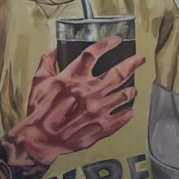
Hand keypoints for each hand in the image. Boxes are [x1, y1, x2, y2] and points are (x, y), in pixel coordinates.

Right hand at [10, 37, 145, 166]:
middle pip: (117, 73)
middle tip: (139, 59)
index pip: (93, 54)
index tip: (117, 39)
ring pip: (123, 95)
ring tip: (133, 89)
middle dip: (131, 64)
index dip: (107, 44)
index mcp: (73, 78)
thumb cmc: (39, 111)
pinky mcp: (102, 126)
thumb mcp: (38, 83)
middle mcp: (89, 91)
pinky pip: (122, 117)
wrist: (41, 139)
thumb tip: (54, 51)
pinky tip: (129, 110)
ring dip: (130, 91)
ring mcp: (98, 109)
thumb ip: (47, 64)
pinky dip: (127, 113)